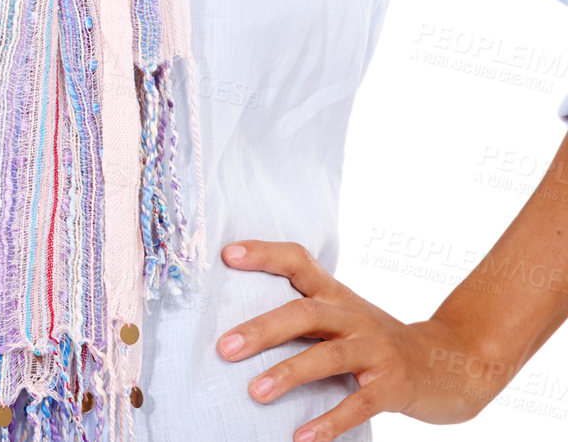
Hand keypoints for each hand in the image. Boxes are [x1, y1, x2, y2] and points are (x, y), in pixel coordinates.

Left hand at [214, 240, 504, 438]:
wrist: (452, 363)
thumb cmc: (381, 343)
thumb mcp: (347, 318)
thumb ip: (306, 315)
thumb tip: (243, 328)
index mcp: (337, 296)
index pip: (299, 261)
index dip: (264, 254)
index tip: (228, 255)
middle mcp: (354, 316)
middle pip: (304, 313)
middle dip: (262, 329)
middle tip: (224, 347)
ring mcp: (375, 349)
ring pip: (328, 356)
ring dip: (288, 373)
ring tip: (254, 392)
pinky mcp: (393, 385)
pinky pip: (358, 404)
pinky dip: (329, 421)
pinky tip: (303, 437)